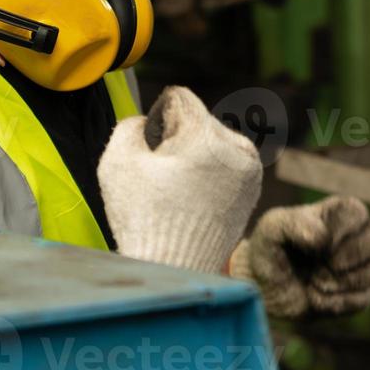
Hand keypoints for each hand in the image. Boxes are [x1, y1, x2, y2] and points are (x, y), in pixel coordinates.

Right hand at [98, 85, 261, 272]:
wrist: (174, 270)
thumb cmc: (145, 219)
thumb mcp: (116, 161)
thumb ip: (130, 123)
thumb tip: (150, 121)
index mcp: (209, 137)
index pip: (178, 99)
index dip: (156, 122)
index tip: (153, 153)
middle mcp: (238, 147)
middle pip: (197, 120)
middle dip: (177, 140)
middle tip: (164, 180)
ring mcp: (251, 170)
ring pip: (212, 140)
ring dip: (194, 156)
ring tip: (179, 193)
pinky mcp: (252, 189)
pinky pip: (224, 162)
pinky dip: (208, 173)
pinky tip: (193, 200)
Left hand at [229, 196, 369, 318]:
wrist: (262, 288)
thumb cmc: (268, 250)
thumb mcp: (272, 228)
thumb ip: (295, 223)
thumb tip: (322, 239)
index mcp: (334, 214)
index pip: (358, 211)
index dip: (342, 229)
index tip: (318, 244)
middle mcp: (352, 238)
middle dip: (352, 255)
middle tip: (323, 265)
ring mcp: (357, 268)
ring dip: (341, 281)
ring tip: (313, 282)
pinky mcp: (355, 296)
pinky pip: (363, 299)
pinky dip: (337, 302)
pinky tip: (314, 298)